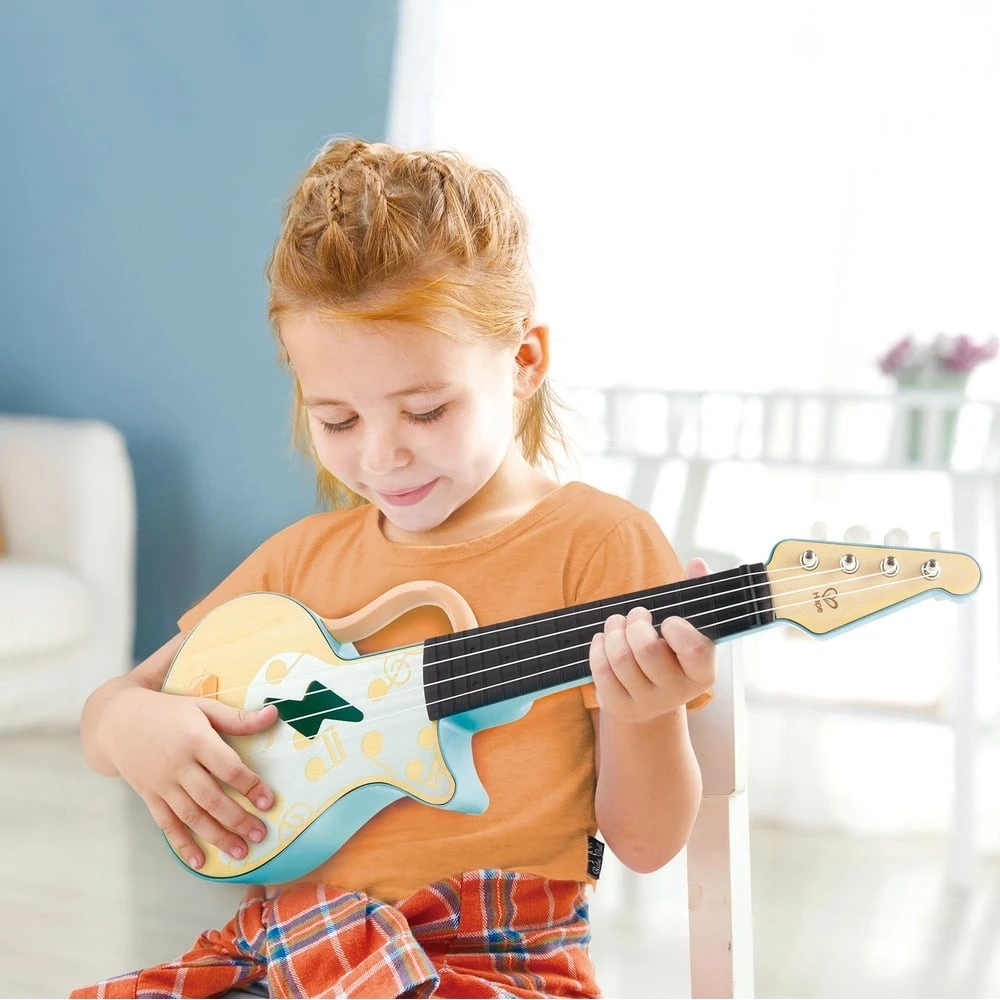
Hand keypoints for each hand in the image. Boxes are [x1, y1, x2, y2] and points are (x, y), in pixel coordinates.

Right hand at [99, 686, 277, 868]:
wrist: (119, 721)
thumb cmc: (169, 712)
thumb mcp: (203, 707)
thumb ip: (237, 718)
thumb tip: (273, 715)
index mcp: (196, 739)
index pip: (228, 767)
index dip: (250, 786)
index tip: (268, 802)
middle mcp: (178, 765)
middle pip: (211, 798)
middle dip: (237, 819)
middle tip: (260, 835)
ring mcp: (162, 784)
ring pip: (191, 816)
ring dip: (216, 836)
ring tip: (240, 853)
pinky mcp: (149, 796)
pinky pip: (166, 824)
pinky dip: (182, 844)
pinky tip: (199, 861)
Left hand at [589, 557, 715, 723]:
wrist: (654, 695)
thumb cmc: (674, 652)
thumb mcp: (689, 628)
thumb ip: (695, 594)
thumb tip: (697, 563)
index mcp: (702, 673)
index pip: (694, 648)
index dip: (676, 628)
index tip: (668, 620)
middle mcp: (677, 693)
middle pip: (647, 650)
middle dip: (636, 622)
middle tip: (637, 614)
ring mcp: (647, 703)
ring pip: (620, 658)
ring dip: (614, 630)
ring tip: (617, 622)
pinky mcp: (620, 707)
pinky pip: (601, 670)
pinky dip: (599, 647)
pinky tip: (604, 639)